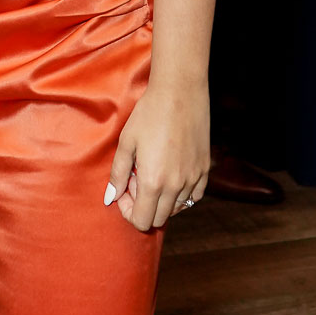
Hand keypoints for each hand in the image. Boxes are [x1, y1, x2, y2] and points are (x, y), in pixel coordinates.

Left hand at [104, 80, 209, 230]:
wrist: (179, 94)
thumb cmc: (149, 114)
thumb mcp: (126, 142)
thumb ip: (118, 173)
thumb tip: (111, 197)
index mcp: (153, 182)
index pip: (142, 221)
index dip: (128, 210)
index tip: (124, 191)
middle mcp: (176, 187)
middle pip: (159, 219)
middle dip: (144, 206)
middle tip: (137, 179)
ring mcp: (193, 180)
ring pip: (176, 209)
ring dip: (162, 199)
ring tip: (154, 171)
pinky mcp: (204, 171)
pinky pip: (193, 197)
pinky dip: (180, 193)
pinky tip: (171, 172)